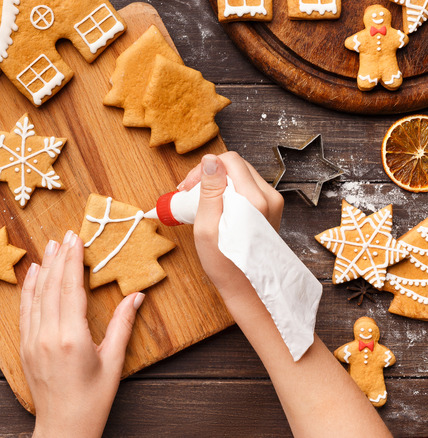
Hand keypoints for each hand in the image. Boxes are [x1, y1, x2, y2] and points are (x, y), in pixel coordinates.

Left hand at [20, 230, 144, 437]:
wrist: (63, 428)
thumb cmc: (93, 400)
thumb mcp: (113, 362)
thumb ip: (123, 325)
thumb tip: (137, 295)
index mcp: (72, 337)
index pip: (72, 288)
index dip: (74, 261)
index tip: (76, 239)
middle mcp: (48, 335)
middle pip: (53, 286)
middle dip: (59, 258)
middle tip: (65, 235)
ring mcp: (32, 340)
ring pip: (37, 295)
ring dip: (44, 269)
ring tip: (50, 246)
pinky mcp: (24, 347)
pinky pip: (25, 311)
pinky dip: (28, 289)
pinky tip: (33, 274)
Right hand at [180, 152, 283, 304]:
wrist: (249, 289)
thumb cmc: (224, 264)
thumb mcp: (207, 227)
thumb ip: (210, 191)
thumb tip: (210, 160)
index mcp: (255, 200)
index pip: (230, 160)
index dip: (205, 168)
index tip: (189, 186)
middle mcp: (269, 197)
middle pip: (236, 166)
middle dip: (210, 174)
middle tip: (189, 192)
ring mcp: (273, 203)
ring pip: (241, 176)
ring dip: (218, 183)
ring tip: (199, 201)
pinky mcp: (271, 209)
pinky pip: (248, 188)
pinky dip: (229, 192)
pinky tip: (215, 207)